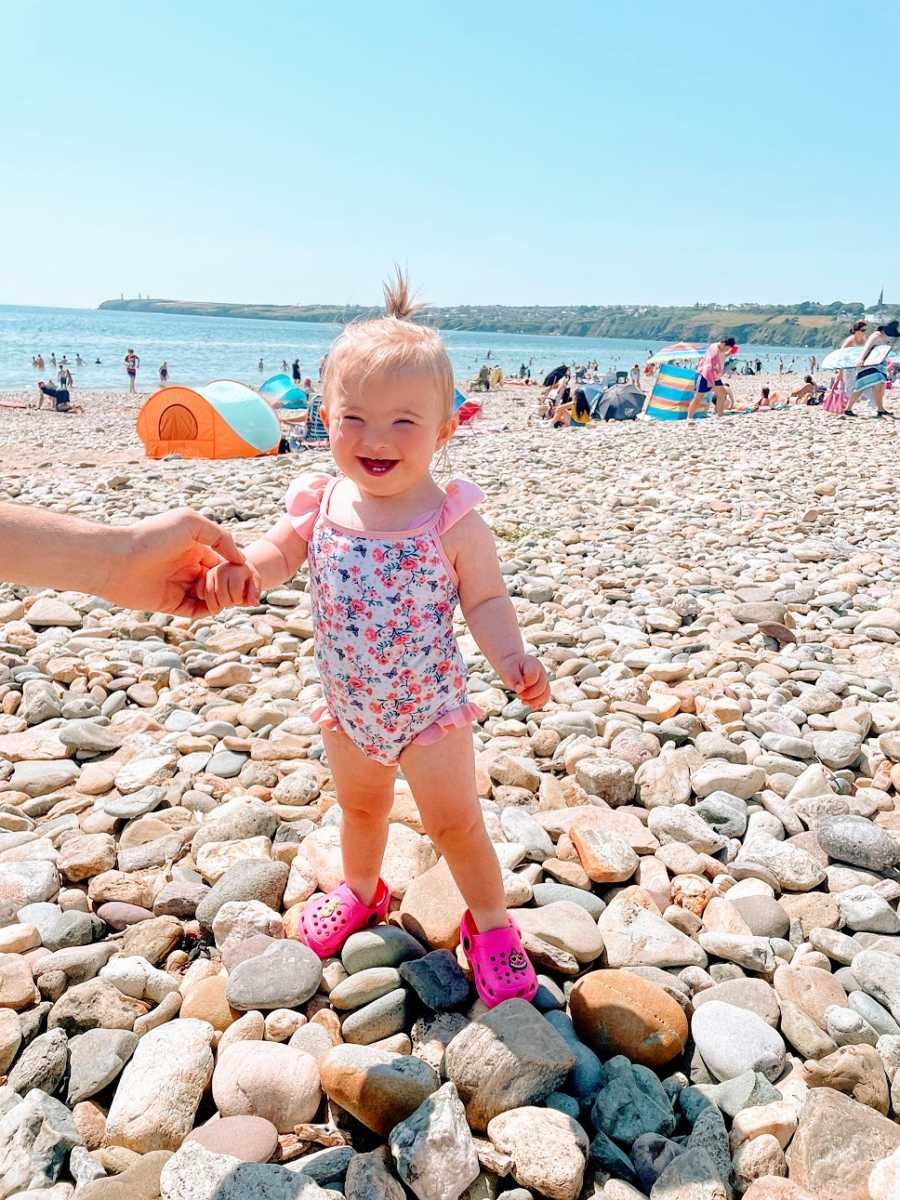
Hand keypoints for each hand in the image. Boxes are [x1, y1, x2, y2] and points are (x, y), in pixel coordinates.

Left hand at [104, 508, 247, 616]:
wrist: (117, 559)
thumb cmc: (152, 536)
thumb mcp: (191, 523)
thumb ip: (220, 537)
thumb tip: (240, 559)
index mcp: (194, 548)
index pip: (224, 561)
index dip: (239, 568)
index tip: (250, 574)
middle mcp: (187, 567)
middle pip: (220, 581)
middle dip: (234, 586)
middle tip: (245, 591)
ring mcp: (179, 586)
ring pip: (211, 597)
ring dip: (223, 598)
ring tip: (230, 597)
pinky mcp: (170, 604)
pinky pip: (196, 611)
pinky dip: (209, 610)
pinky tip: (215, 605)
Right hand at [203, 560, 260, 613]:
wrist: (238, 569)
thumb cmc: (248, 579)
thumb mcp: (255, 585)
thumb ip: (254, 594)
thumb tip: (254, 603)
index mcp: (237, 569)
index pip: (235, 592)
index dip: (238, 600)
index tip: (241, 599)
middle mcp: (222, 569)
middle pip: (221, 596)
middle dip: (228, 604)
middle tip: (232, 602)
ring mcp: (210, 573)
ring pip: (210, 597)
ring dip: (217, 605)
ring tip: (224, 602)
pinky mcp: (202, 578)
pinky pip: (201, 594)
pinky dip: (207, 601)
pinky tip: (215, 600)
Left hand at [499, 653, 549, 708]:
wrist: (513, 665)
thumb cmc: (510, 667)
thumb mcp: (508, 670)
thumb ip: (513, 678)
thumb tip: (519, 689)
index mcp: (533, 664)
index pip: (533, 677)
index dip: (524, 684)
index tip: (516, 684)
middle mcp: (541, 672)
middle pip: (541, 687)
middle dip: (528, 694)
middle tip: (518, 695)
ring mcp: (544, 681)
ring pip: (546, 694)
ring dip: (534, 701)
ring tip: (523, 702)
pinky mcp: (542, 689)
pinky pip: (545, 698)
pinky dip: (538, 704)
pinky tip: (530, 706)